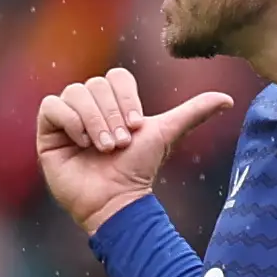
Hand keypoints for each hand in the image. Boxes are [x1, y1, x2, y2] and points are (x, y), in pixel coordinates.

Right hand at [36, 68, 237, 234]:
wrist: (116, 200)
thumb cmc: (138, 170)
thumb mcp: (166, 134)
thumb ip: (193, 113)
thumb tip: (228, 99)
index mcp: (112, 101)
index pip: (116, 76)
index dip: (126, 98)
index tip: (136, 127)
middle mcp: (88, 106)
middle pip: (95, 85)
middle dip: (111, 115)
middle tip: (119, 144)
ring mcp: (66, 118)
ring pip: (75, 93)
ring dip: (93, 120)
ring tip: (104, 147)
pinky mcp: (48, 132)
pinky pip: (52, 107)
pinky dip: (70, 121)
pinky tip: (82, 143)